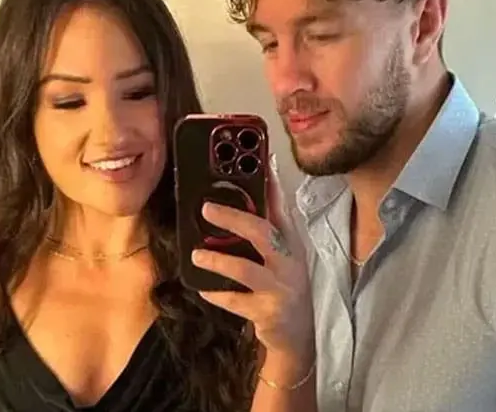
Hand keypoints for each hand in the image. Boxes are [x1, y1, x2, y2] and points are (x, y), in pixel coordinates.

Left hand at [191, 156, 313, 365]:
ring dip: (218, 260)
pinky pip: (236, 301)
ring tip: (196, 254)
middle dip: (233, 218)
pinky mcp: (268, 311)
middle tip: (206, 209)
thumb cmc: (284, 286)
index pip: (280, 206)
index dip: (270, 183)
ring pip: (246, 269)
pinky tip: (203, 288)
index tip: (258, 160)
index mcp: (290, 241)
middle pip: (262, 232)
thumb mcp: (282, 256)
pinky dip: (217, 294)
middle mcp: (288, 261)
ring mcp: (280, 287)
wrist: (299, 334)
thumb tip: (240, 200)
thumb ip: (265, 230)